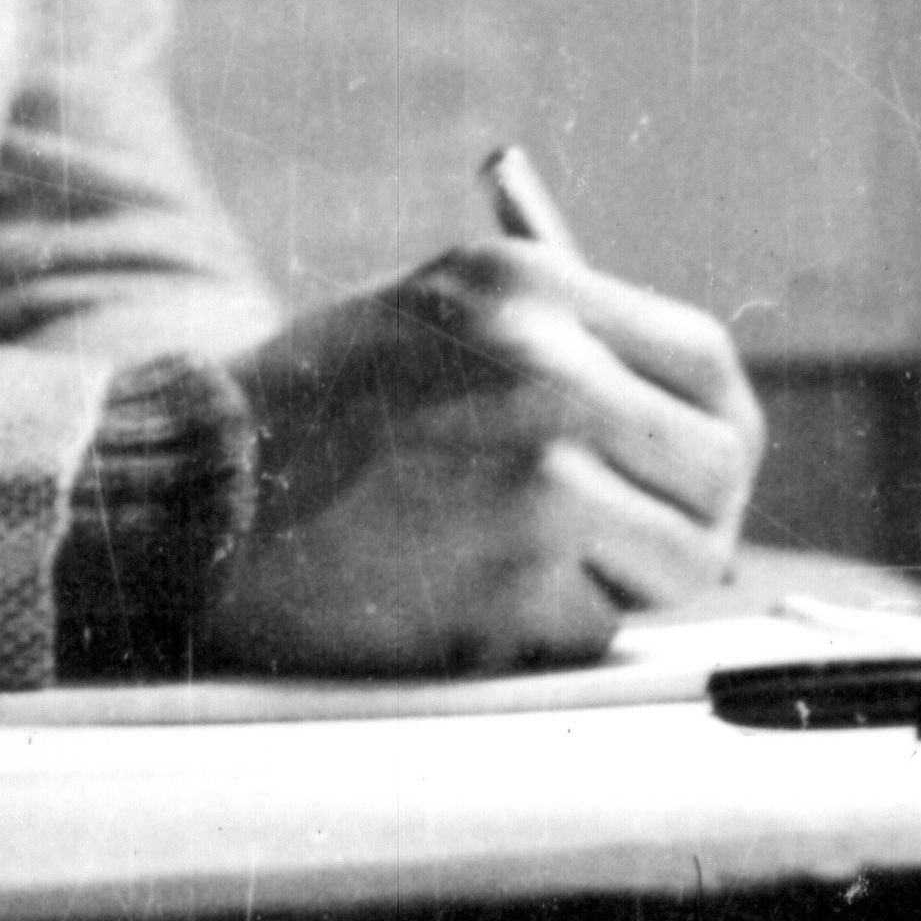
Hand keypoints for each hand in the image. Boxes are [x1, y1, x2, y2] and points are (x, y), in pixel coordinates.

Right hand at [197, 241, 763, 678]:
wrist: (201, 489)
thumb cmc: (319, 405)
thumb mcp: (440, 308)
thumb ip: (563, 336)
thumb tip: (688, 406)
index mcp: (532, 291)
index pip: (707, 359)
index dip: (720, 424)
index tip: (700, 467)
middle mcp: (548, 374)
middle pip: (720, 464)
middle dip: (697, 515)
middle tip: (645, 542)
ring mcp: (534, 483)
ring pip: (684, 558)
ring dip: (629, 580)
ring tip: (534, 561)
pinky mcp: (509, 585)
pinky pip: (599, 627)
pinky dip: (553, 629)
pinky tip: (472, 594)